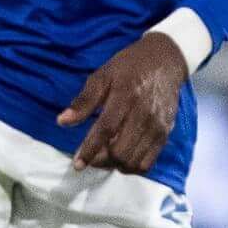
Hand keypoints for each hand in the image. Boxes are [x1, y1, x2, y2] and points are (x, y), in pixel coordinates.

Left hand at [59, 31, 187, 172]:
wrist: (165, 60)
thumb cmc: (129, 66)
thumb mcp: (103, 75)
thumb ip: (84, 100)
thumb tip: (62, 121)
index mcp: (125, 95)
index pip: (106, 129)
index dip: (90, 149)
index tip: (77, 164)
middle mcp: (144, 113)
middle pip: (121, 151)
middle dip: (101, 160)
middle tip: (91, 156)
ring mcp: (157, 126)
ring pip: (134, 161)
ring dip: (115, 165)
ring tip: (105, 157)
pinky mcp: (166, 133)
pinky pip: (148, 162)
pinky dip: (131, 166)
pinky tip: (122, 158)